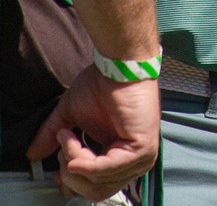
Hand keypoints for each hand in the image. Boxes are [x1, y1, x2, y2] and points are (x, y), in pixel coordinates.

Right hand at [26, 65, 159, 200]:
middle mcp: (133, 162)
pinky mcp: (142, 150)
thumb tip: (34, 155)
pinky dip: (83, 159)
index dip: (70, 183)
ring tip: (68, 135)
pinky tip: (73, 140)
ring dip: (73, 159)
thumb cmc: (101, 86)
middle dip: (70, 172)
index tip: (55, 170)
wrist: (118, 67)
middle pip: (95, 191)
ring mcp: (140, 158)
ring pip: (97, 183)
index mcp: (120, 157)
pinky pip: (104, 170)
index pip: (95, 188)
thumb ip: (52, 138)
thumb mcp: (70, 117)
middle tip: (63, 142)